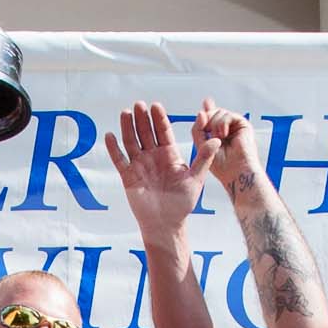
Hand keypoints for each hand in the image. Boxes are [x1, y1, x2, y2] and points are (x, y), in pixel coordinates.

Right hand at [106, 101, 218, 243]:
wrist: (166, 224)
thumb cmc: (183, 203)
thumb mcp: (196, 178)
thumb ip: (204, 158)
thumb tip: (216, 140)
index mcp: (169, 155)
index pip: (163, 132)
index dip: (159, 119)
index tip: (156, 106)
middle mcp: (153, 157)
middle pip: (146, 133)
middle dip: (142, 118)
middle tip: (139, 104)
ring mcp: (139, 165)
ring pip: (131, 142)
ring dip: (128, 127)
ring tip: (125, 112)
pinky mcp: (128, 176)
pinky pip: (119, 160)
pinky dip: (114, 148)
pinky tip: (110, 135)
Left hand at [193, 101, 261, 188]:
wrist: (235, 172)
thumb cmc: (222, 166)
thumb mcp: (201, 146)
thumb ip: (198, 129)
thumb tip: (201, 112)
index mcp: (218, 135)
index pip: (212, 118)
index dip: (209, 109)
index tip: (206, 102)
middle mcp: (227, 129)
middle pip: (212, 113)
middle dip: (206, 121)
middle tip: (207, 132)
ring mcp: (235, 127)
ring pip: (218, 113)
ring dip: (214, 126)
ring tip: (218, 139)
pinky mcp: (243, 125)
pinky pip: (227, 115)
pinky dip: (222, 124)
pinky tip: (223, 135)